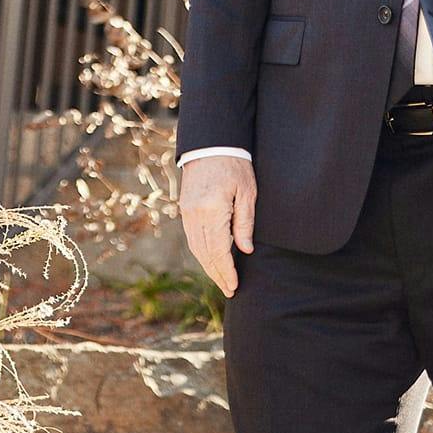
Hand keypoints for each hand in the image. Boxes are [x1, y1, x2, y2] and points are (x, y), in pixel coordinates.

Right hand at [177, 155, 256, 296]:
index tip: (234, 286)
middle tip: (229, 290)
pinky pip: (192, 237)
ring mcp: (187, 211)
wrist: (212, 142)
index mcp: (212, 209)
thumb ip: (245, 222)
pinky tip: (211, 259)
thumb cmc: (235, 165)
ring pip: (195, 247)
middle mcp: (195, 213)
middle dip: (217, 274)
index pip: (218, 250)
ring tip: (221, 280)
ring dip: (208, 266)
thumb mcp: (248, 192)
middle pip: (204, 253)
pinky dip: (201, 252)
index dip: (226, 271)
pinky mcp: (185, 208)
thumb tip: (245, 251)